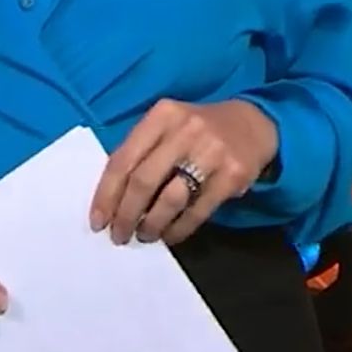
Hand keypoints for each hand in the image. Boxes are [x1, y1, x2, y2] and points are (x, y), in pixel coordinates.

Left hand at [88, 98, 278, 246]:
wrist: (253, 124)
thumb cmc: (198, 130)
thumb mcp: (168, 126)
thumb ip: (142, 152)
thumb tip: (112, 199)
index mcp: (162, 116)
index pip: (123, 159)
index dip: (106, 194)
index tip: (97, 221)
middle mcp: (185, 130)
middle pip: (143, 180)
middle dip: (126, 214)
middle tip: (119, 235)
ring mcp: (211, 152)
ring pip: (170, 198)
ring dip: (152, 224)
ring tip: (145, 235)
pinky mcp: (232, 174)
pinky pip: (198, 210)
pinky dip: (179, 228)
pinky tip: (170, 235)